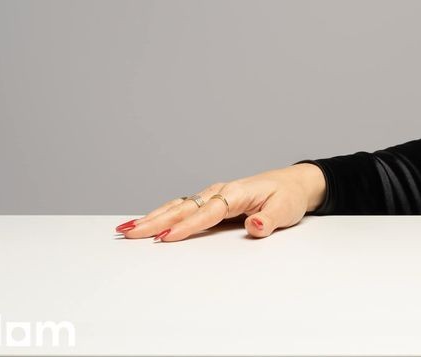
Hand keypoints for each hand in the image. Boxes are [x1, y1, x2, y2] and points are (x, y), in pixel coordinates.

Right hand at [113, 163, 325, 241]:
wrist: (293, 183)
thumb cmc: (288, 197)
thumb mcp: (286, 210)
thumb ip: (270, 220)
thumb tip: (255, 225)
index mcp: (237, 193)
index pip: (208, 212)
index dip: (186, 226)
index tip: (165, 237)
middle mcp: (220, 191)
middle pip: (183, 207)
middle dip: (155, 221)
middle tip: (130, 233)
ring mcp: (213, 195)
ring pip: (178, 206)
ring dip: (152, 217)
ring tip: (126, 228)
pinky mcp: (210, 201)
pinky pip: (182, 208)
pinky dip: (161, 215)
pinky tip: (144, 223)